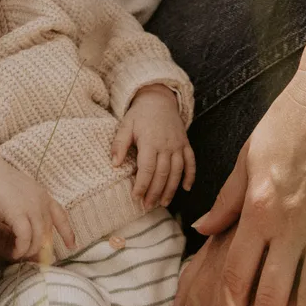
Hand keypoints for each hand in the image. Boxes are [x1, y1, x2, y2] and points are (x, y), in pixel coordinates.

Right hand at [0, 150, 75, 261]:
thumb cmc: (0, 183)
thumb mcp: (21, 195)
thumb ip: (29, 211)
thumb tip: (32, 234)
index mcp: (43, 196)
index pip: (61, 216)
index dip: (67, 232)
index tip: (72, 246)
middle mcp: (41, 202)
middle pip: (47, 233)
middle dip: (40, 248)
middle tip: (31, 259)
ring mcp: (32, 207)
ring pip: (37, 238)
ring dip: (29, 251)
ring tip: (19, 255)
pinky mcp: (19, 214)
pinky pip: (25, 238)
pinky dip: (21, 249)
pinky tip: (15, 252)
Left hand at [111, 83, 195, 209]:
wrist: (159, 99)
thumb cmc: (140, 114)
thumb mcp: (126, 125)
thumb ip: (119, 144)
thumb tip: (114, 164)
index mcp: (150, 141)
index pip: (147, 168)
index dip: (142, 185)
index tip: (136, 197)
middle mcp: (166, 145)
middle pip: (162, 173)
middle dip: (155, 192)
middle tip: (148, 206)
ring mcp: (178, 144)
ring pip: (177, 171)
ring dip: (171, 189)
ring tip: (163, 203)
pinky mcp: (185, 143)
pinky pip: (191, 161)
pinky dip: (190, 175)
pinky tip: (186, 188)